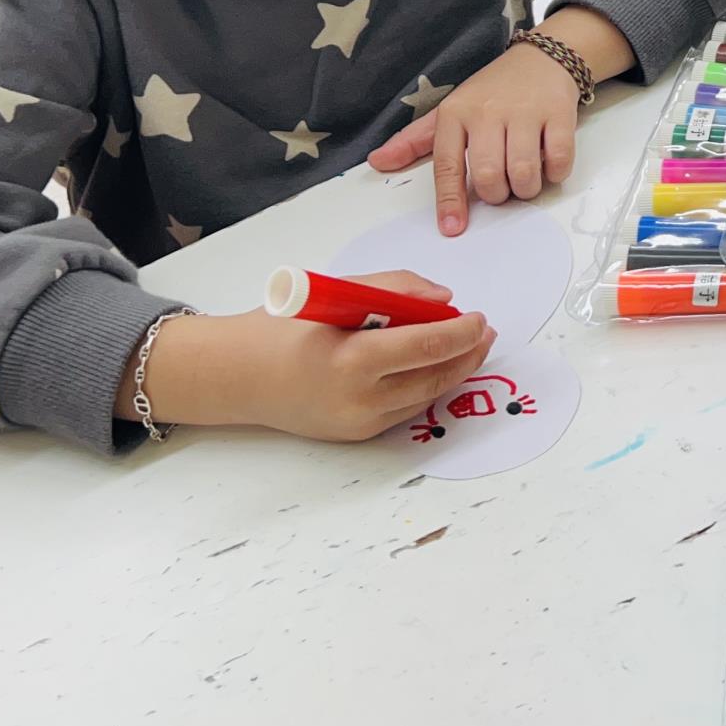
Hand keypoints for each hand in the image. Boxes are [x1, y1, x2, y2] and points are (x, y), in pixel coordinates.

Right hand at [134, 274, 495, 440]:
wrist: (239, 376)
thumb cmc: (284, 327)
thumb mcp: (335, 293)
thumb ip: (393, 290)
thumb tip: (444, 300)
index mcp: (352, 358)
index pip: (425, 346)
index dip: (461, 332)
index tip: (479, 317)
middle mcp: (360, 398)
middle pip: (435, 376)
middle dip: (468, 353)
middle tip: (486, 332)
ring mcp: (361, 422)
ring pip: (426, 395)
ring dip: (454, 370)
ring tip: (471, 347)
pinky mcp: (359, 435)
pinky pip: (407, 408)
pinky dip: (427, 385)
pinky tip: (437, 366)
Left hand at [370, 7, 633, 233]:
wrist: (541, 58)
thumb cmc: (491, 92)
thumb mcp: (451, 110)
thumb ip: (415, 140)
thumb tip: (378, 162)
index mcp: (456, 114)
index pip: (447, 164)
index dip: (450, 200)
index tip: (452, 229)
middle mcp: (488, 112)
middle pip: (489, 175)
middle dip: (497, 194)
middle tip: (502, 187)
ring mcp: (525, 112)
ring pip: (524, 172)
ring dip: (526, 188)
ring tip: (525, 178)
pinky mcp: (559, 114)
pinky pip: (559, 160)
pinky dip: (555, 174)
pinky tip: (548, 165)